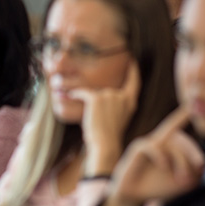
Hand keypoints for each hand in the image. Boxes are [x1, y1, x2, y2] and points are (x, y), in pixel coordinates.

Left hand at [71, 60, 140, 176]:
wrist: (105, 144)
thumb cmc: (109, 136)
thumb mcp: (119, 119)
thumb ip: (116, 106)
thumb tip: (103, 97)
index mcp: (130, 102)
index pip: (134, 82)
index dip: (133, 71)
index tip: (132, 61)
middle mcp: (121, 96)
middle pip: (107, 92)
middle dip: (98, 103)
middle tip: (94, 114)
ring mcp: (109, 95)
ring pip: (94, 94)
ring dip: (86, 101)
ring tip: (82, 110)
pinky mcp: (96, 98)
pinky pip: (82, 93)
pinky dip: (75, 94)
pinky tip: (70, 95)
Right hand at [110, 106, 204, 202]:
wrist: (134, 198)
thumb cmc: (157, 188)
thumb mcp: (182, 183)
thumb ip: (195, 173)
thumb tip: (199, 164)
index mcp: (168, 146)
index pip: (177, 126)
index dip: (182, 114)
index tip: (192, 103)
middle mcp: (158, 142)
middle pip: (179, 137)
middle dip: (193, 151)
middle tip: (200, 166)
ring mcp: (147, 144)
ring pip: (170, 143)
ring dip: (181, 161)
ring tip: (183, 179)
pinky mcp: (137, 148)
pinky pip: (154, 147)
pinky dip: (162, 158)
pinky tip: (164, 167)